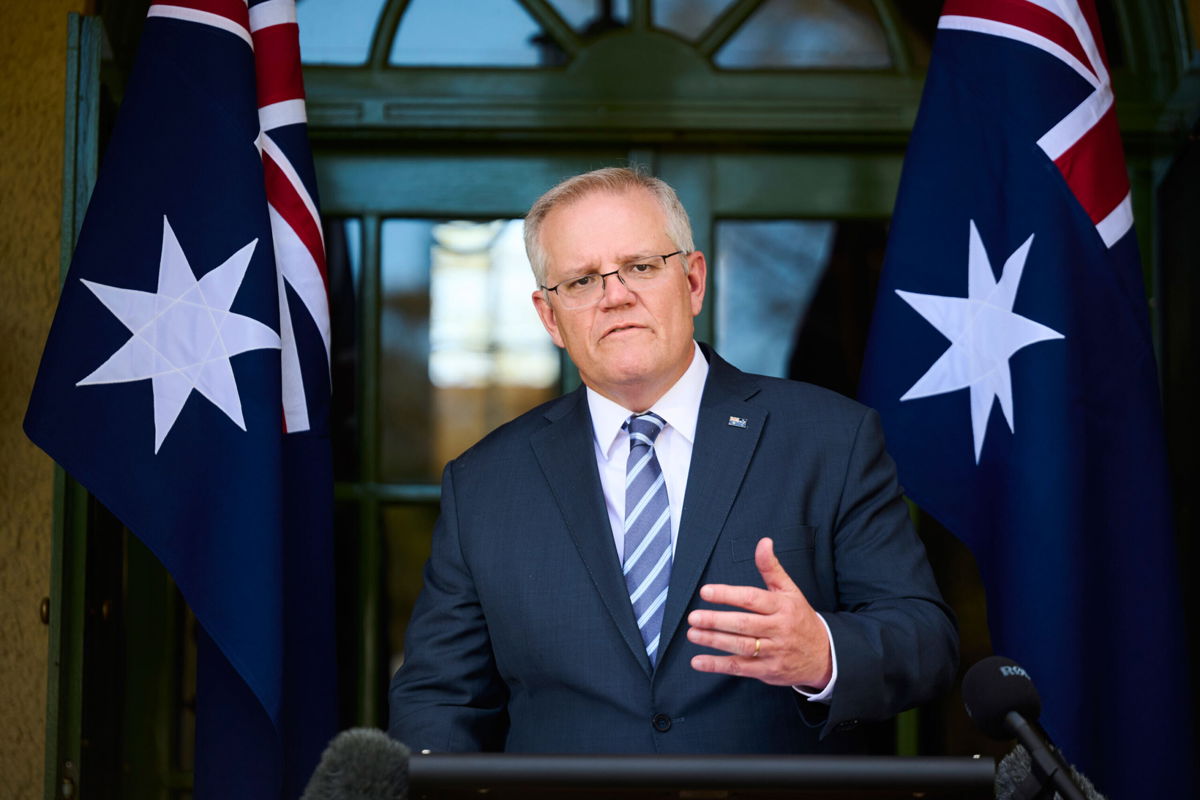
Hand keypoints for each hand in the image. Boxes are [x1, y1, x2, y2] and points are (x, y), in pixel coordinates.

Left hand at [687, 537, 832, 689]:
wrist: (825, 655)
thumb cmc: (800, 618)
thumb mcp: (790, 591)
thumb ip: (771, 568)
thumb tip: (763, 542)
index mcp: (782, 606)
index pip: (752, 599)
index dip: (727, 594)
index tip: (706, 591)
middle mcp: (778, 629)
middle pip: (744, 624)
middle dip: (716, 620)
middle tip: (694, 617)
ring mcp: (774, 651)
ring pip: (741, 646)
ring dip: (714, 641)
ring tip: (692, 634)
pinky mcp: (768, 670)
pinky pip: (740, 668)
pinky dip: (718, 665)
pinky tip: (698, 661)